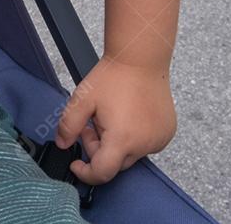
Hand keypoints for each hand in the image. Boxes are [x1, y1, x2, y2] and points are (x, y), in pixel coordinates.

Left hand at [53, 56, 176, 184]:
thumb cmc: (114, 76)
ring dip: (117, 142)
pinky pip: (146, 144)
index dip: (86, 172)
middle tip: (92, 123)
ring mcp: (159, 139)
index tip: (77, 164)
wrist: (141, 57)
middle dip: (99, 148)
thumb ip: (68, 126)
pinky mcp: (168, 132)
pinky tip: (128, 116)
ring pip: (130, 154)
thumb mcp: (82, 100)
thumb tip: (62, 144)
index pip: (103, 173)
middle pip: (116, 163)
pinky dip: (134, 137)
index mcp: (122, 139)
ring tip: (112, 116)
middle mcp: (144, 144)